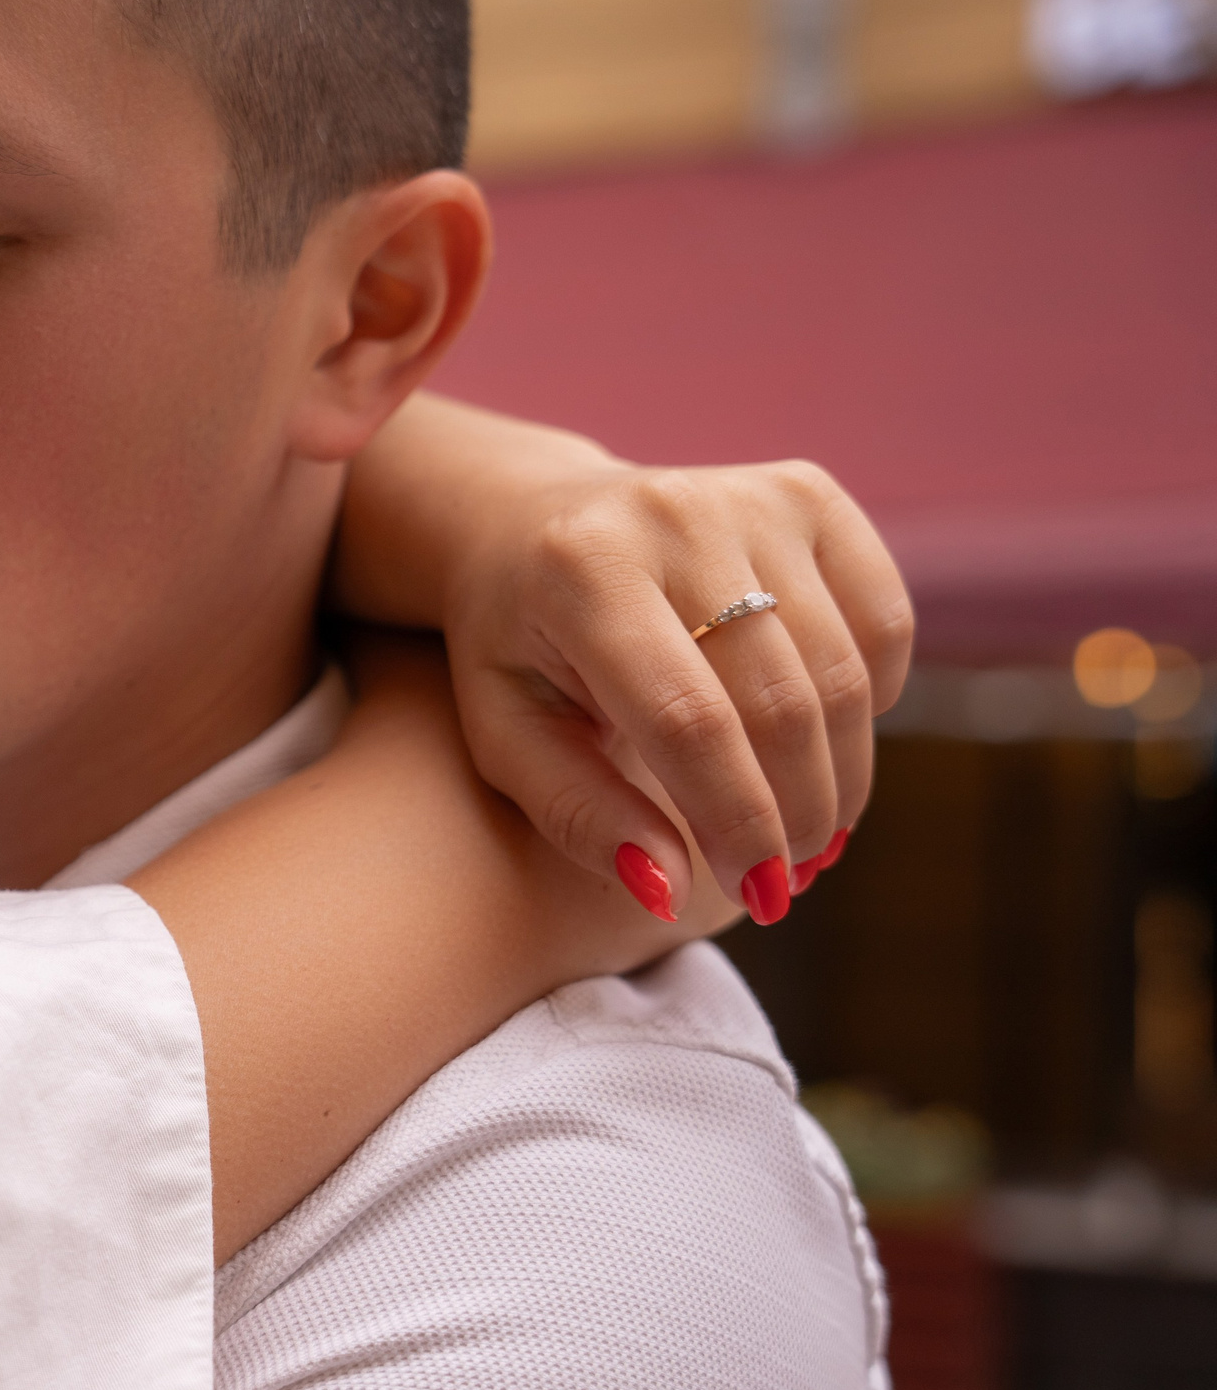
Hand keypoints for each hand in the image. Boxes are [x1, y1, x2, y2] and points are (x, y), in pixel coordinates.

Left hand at [434, 455, 912, 923]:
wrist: (524, 523)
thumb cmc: (516, 649)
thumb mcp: (506, 735)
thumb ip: (579, 812)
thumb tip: (666, 890)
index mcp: (582, 575)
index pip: (688, 720)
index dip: (736, 820)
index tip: (760, 897)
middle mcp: (672, 517)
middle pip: (778, 699)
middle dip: (795, 812)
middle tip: (785, 883)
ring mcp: (749, 495)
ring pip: (840, 669)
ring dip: (840, 775)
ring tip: (809, 838)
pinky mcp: (809, 493)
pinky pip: (882, 619)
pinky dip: (872, 701)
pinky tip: (826, 745)